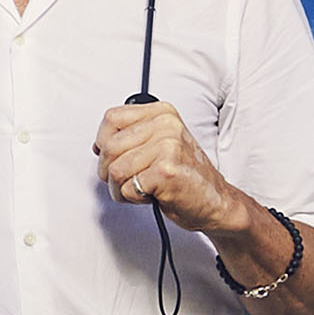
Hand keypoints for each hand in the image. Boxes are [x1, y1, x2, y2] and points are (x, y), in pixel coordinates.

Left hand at [94, 98, 240, 238]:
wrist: (215, 201)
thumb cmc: (186, 175)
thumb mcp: (160, 144)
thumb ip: (132, 137)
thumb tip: (98, 145)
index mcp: (162, 113)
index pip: (111, 118)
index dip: (104, 142)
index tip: (115, 156)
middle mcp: (166, 125)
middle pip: (109, 147)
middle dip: (110, 171)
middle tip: (131, 179)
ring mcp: (167, 146)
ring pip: (115, 170)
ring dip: (122, 188)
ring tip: (142, 188)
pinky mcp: (166, 171)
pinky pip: (128, 188)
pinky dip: (134, 198)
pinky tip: (152, 194)